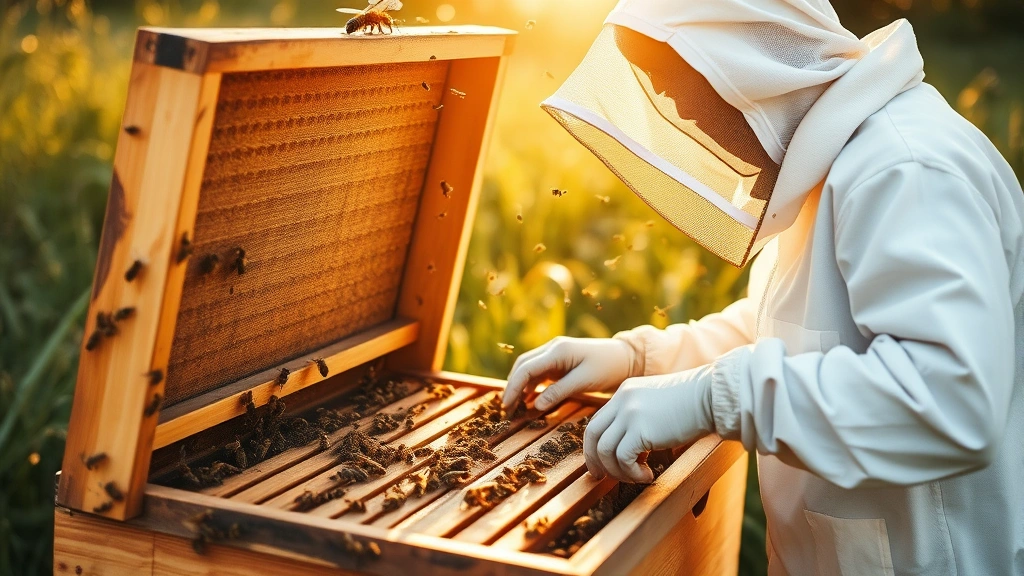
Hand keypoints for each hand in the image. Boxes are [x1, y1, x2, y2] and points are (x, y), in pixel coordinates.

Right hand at [502, 337, 638, 410]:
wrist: (627, 358)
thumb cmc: (608, 368)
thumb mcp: (584, 381)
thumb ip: (559, 392)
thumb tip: (535, 406)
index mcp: (557, 350)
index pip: (526, 368)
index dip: (513, 387)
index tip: (507, 406)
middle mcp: (552, 348)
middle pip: (522, 366)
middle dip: (511, 386)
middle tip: (506, 409)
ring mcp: (555, 353)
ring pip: (528, 368)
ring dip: (519, 385)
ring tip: (514, 407)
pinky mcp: (560, 361)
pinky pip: (539, 372)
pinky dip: (530, 385)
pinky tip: (528, 399)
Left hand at [584, 366, 714, 482]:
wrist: (712, 397)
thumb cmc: (695, 404)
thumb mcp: (659, 405)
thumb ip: (641, 420)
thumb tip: (635, 451)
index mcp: (625, 393)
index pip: (599, 421)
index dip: (596, 445)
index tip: (602, 463)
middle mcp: (622, 401)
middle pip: (592, 434)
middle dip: (594, 460)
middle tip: (601, 477)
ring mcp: (629, 414)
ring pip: (604, 450)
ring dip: (617, 471)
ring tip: (637, 477)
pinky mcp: (640, 430)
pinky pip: (622, 459)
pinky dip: (631, 473)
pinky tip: (648, 475)